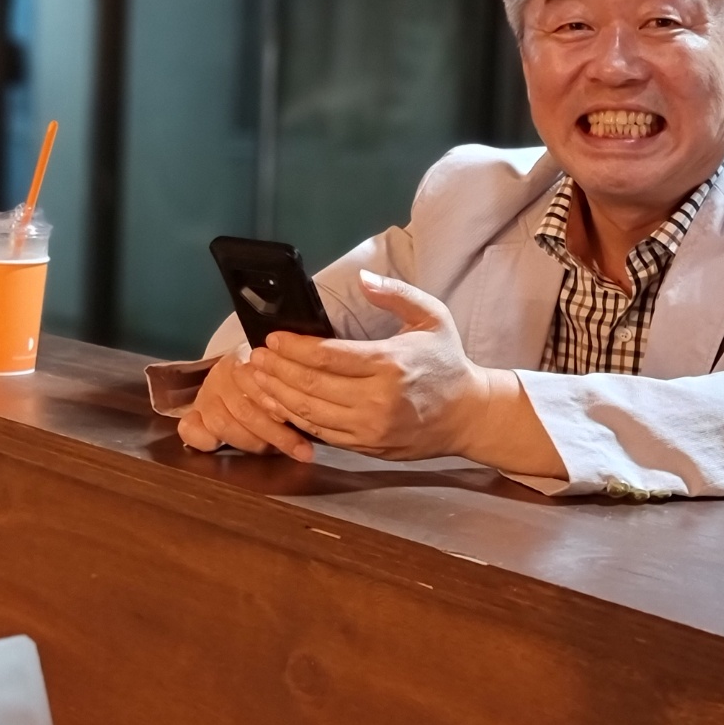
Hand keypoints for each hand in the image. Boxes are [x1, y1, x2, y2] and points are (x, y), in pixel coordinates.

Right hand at [178, 343, 313, 461]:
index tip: (305, 424)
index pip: (262, 387)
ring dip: (250, 442)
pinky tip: (219, 446)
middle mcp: (222, 376)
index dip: (283, 409)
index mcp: (246, 362)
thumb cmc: (266, 377)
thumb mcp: (280, 375)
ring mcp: (205, 395)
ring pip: (223, 424)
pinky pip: (191, 430)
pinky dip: (205, 441)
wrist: (235, 369)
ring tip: (271, 450)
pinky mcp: (192, 413)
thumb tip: (313, 410)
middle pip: (246, 411)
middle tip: (301, 450)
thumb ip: (290, 387)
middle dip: (276, 435)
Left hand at [247, 270, 489, 459]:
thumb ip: (396, 293)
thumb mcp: (432, 317)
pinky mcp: (366, 446)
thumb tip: (363, 277)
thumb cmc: (447, 362)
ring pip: (311, 413)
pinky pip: (321, 434)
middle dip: (278, 370)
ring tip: (258, 378)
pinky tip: (279, 403)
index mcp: (390, 364)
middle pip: (312, 386)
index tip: (272, 339)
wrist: (469, 415)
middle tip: (255, 357)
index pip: (328, 357)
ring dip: (278, 395)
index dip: (294, 348)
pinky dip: (295, 418)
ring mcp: (370, 428)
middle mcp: (377, 400)